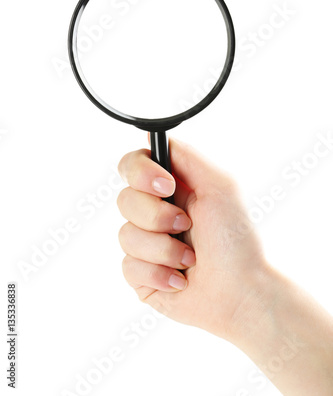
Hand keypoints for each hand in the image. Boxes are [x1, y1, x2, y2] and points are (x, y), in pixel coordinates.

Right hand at [117, 137, 266, 340]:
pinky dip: (159, 273)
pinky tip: (181, 279)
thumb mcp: (220, 185)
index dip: (140, 174)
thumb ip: (186, 156)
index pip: (132, 165)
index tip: (165, 186)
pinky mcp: (141, 275)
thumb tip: (151, 138)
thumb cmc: (236, 240)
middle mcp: (155, 213)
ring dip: (163, 249)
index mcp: (171, 188)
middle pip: (124, 199)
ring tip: (189, 258)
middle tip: (186, 224)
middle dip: (158, 216)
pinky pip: (128, 266)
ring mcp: (146, 244)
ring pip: (125, 235)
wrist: (242, 293)